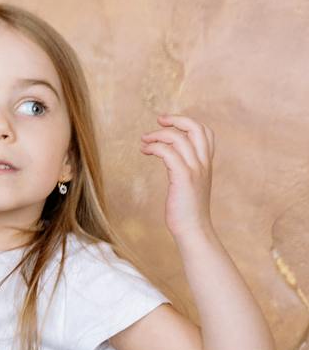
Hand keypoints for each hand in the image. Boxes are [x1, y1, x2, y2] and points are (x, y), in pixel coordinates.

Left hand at [141, 114, 215, 238]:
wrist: (193, 229)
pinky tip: (145, 151)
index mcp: (206, 164)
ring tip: (144, 142)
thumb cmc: (187, 209)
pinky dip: (154, 147)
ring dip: (157, 135)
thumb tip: (170, 156)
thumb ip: (186, 168)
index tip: (167, 124)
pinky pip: (168, 153)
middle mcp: (204, 164)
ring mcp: (195, 170)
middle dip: (176, 119)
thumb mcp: (190, 183)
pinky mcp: (183, 178)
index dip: (187, 123)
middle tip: (158, 121)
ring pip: (178, 138)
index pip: (206, 132)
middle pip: (196, 128)